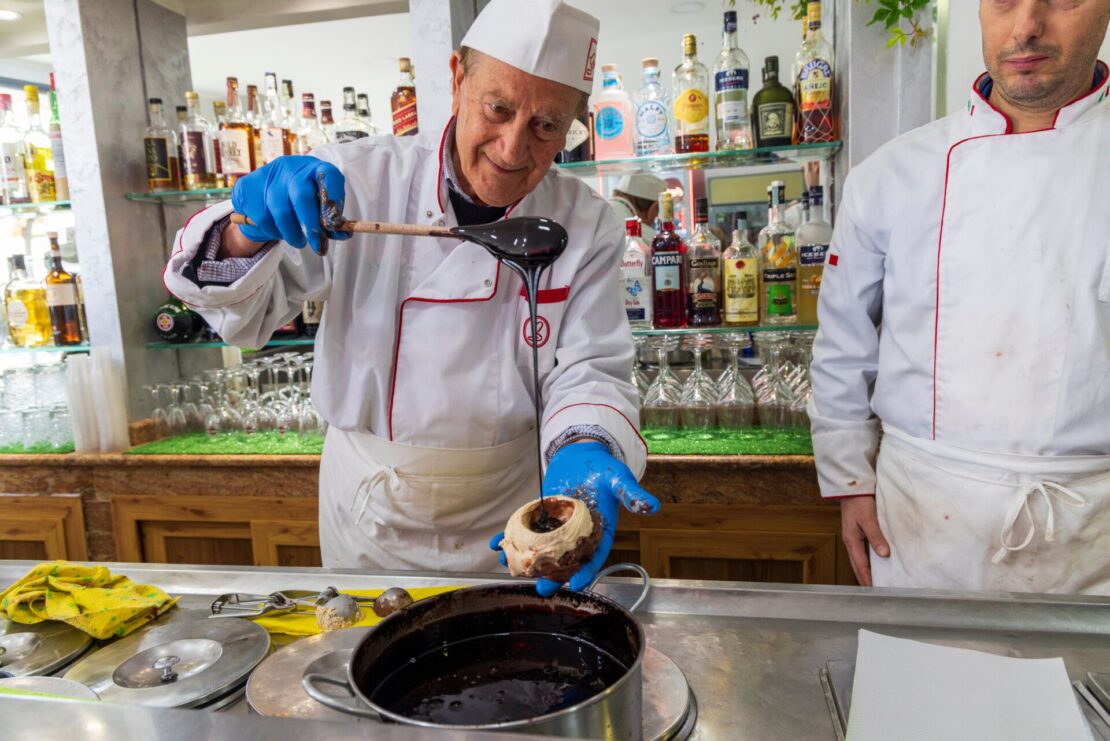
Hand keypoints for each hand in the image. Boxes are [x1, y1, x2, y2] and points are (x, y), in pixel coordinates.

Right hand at [230, 156, 350, 254]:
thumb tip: (344, 235)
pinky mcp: (247, 186)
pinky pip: (262, 217)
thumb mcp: (318, 206)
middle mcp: (291, 167)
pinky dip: (273, 232)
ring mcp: (267, 174)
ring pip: (281, 211)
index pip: (329, 175)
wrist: (263, 192)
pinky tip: (279, 231)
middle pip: (301, 195)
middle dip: (311, 225)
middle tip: (317, 246)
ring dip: (292, 234)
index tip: (335, 223)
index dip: (334, 198)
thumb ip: (330, 220)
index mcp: (314, 168)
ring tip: (298, 241)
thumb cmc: (300, 201)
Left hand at [490, 441, 659, 595]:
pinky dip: (510, 535)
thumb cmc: (604, 468)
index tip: (576, 584)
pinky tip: (496, 543)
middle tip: (541, 589)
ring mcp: (557, 527)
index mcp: (599, 531)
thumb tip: (653, 506)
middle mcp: (577, 535)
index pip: (595, 556)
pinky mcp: (541, 516)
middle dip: (553, 576)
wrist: (583, 456)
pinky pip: (525, 530)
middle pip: (566, 560)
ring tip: (511, 567)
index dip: (587, 571)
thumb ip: (632, 493)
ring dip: (527, 559)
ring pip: (542, 549)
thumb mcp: (619, 477)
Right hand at [840, 496, 889, 586]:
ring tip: (876, 579)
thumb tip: (884, 554)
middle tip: (874, 591)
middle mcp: (851, 541)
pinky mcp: (858, 531)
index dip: (867, 578)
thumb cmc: (859, 502)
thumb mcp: (868, 519)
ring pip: (860, 558)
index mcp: (851, 540)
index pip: (860, 565)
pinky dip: (870, 559)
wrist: (852, 488)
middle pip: (858, 564)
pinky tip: (877, 560)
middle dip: (864, 578)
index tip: (873, 591)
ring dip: (867, 569)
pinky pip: (864, 550)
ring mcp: (854, 537)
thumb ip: (876, 536)